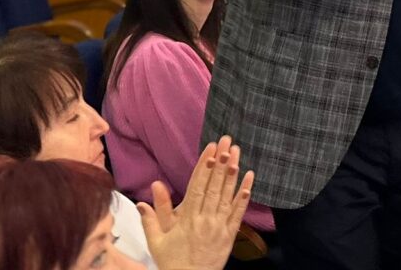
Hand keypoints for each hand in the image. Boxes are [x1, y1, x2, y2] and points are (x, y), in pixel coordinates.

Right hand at [139, 135, 253, 269]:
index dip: (205, 166)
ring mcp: (219, 227)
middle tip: (227, 143)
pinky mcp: (229, 235)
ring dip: (232, 173)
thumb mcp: (157, 241)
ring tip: (237, 154)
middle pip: (214, 186)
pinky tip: (249, 180)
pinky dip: (244, 195)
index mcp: (187, 219)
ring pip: (227, 195)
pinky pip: (238, 212)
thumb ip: (153, 215)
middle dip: (221, 162)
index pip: (198, 186)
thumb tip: (151, 190)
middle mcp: (205, 219)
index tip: (211, 149)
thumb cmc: (172, 263)